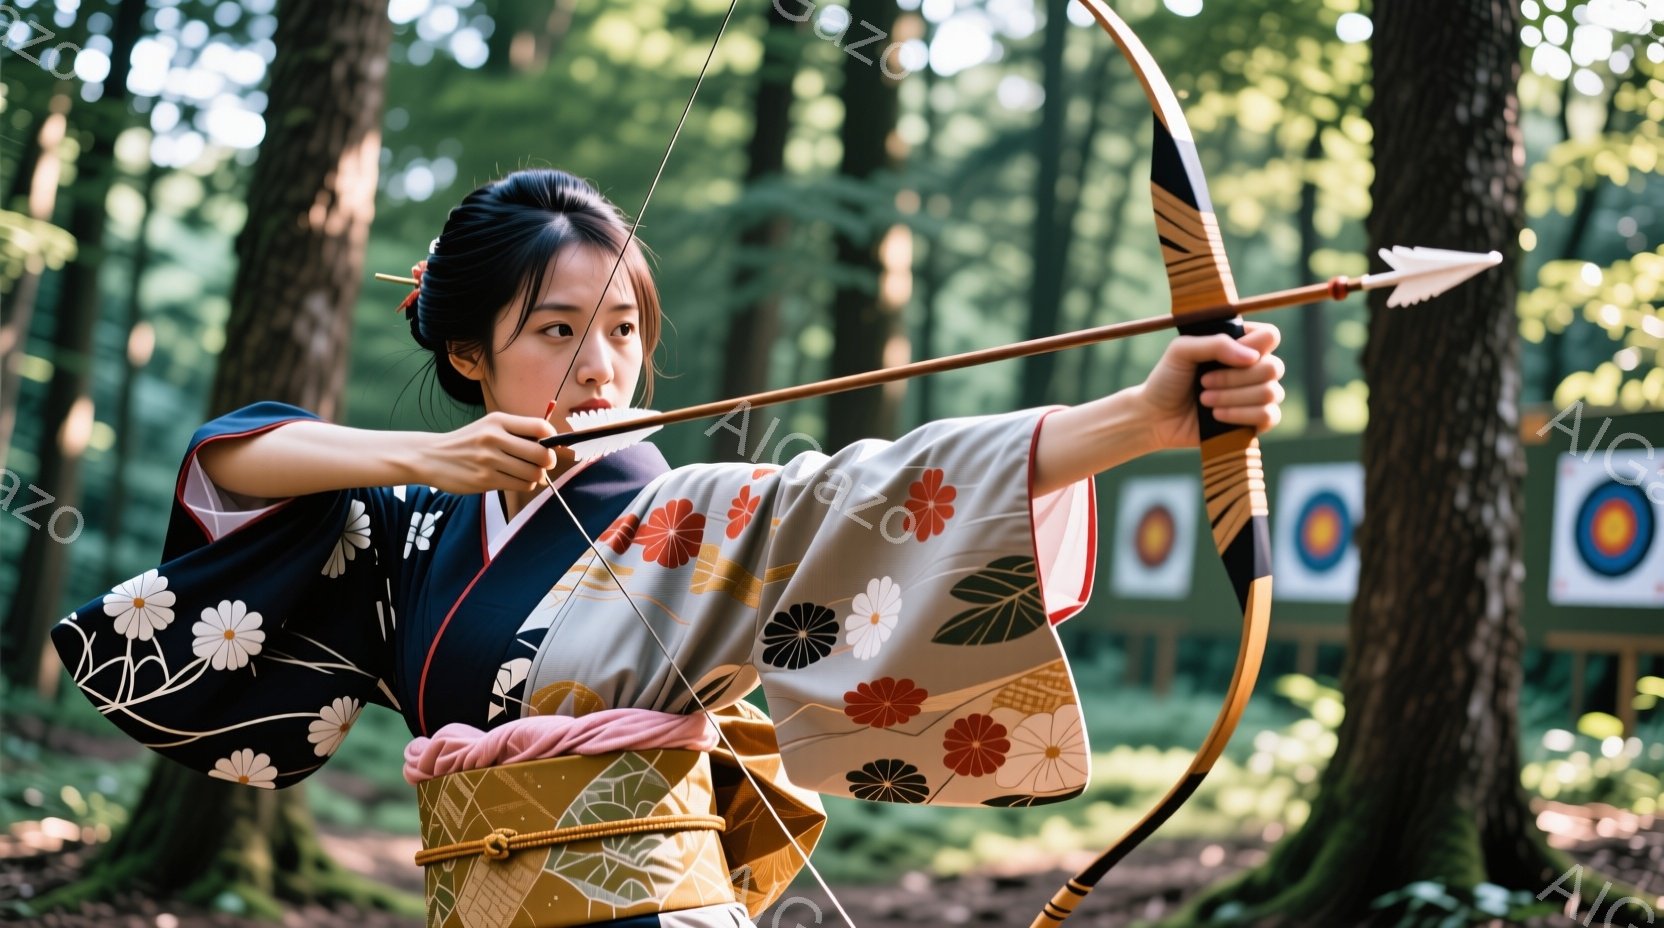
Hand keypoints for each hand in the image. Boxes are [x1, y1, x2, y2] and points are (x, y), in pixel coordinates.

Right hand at [419, 411, 561, 493]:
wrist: (431, 457)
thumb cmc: (467, 442)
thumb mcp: (489, 426)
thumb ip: (516, 432)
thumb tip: (551, 444)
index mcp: (498, 421)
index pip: (540, 427)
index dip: (552, 438)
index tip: (551, 445)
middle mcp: (494, 438)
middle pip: (541, 454)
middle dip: (548, 461)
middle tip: (542, 464)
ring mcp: (489, 460)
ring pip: (533, 473)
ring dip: (536, 476)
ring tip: (527, 473)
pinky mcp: (485, 480)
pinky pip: (520, 485)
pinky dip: (525, 485)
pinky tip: (516, 480)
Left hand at [1137, 322, 1285, 450]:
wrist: (1156, 417)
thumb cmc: (1168, 379)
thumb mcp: (1181, 351)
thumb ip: (1214, 343)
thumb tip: (1251, 357)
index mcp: (1240, 345)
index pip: (1270, 336)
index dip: (1254, 345)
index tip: (1223, 355)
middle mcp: (1253, 368)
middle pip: (1273, 367)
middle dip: (1234, 377)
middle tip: (1203, 382)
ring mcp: (1256, 395)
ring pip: (1270, 392)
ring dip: (1233, 397)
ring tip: (1204, 400)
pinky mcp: (1255, 422)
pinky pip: (1269, 416)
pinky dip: (1241, 415)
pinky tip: (1217, 415)